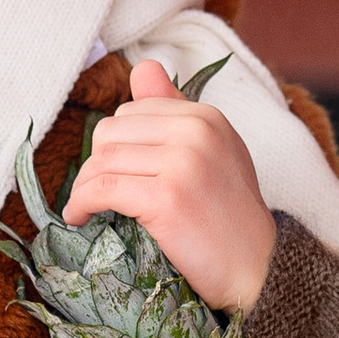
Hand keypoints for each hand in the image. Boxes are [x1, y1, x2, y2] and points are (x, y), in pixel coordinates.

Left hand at [64, 58, 275, 313]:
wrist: (258, 270)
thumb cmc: (230, 218)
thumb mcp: (213, 152)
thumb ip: (176, 111)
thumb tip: (141, 68)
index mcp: (206, 116)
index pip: (131, 111)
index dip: (114, 144)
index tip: (111, 172)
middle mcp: (195, 131)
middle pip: (111, 132)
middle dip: (95, 164)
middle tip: (96, 192)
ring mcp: (183, 163)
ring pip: (103, 160)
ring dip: (84, 186)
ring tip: (85, 207)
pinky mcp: (167, 198)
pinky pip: (102, 189)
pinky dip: (82, 204)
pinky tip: (81, 217)